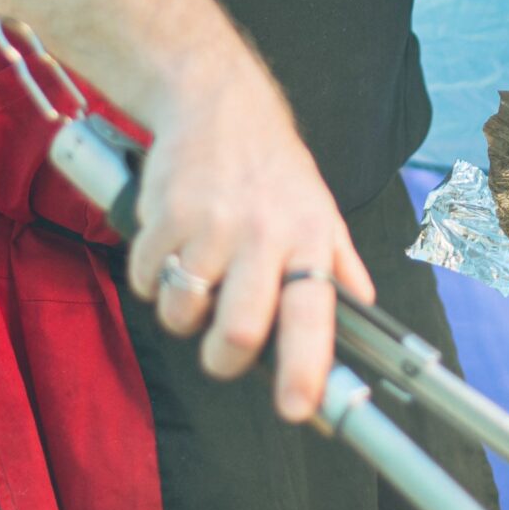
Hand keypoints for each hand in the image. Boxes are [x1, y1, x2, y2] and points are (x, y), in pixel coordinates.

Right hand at [125, 50, 374, 423]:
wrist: (216, 99)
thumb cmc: (272, 165)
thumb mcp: (320, 209)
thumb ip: (340, 264)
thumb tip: (363, 310)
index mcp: (308, 237)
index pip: (312, 314)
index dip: (304, 369)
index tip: (297, 410)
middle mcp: (261, 233)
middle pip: (239, 330)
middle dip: (224, 358)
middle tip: (223, 351)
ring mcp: (208, 224)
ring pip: (183, 311)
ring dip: (182, 313)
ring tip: (197, 281)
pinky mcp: (161, 214)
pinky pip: (145, 279)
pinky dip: (151, 279)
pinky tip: (171, 248)